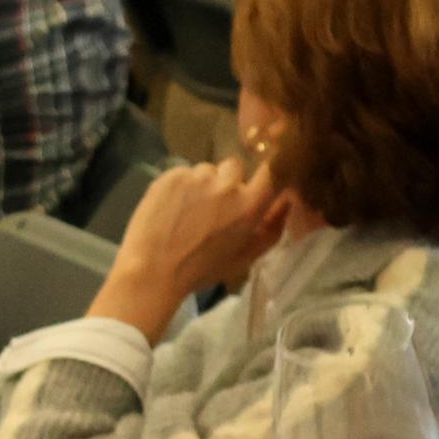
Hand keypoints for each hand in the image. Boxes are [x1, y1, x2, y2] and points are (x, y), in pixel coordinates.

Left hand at [101, 156, 287, 320]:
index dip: (263, 173)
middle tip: (212, 207)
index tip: (254, 182)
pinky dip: (179, 185)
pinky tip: (170, 207)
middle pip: (235, 168)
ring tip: (187, 210)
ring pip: (207, 170)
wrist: (152, 271)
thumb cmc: (201, 270)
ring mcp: (197, 176)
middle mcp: (227, 184)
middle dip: (227, 183)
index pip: (271, 171)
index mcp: (250, 205)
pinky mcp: (171, 174)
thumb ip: (271, 229)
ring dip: (202, 184)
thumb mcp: (244, 258)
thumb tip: (287, 202)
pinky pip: (183, 172)